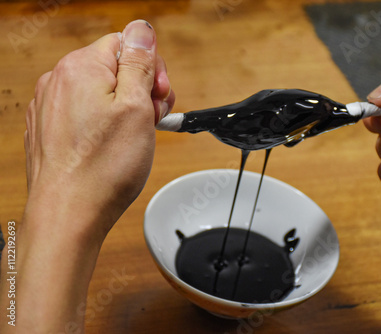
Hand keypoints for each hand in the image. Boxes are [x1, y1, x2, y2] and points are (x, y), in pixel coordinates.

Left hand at [24, 20, 174, 236]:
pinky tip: (113, 144)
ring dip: (125, 107)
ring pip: (101, 91)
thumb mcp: (137, 107)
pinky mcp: (50, 127)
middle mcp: (58, 80)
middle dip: (140, 89)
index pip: (126, 43)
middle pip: (113, 67)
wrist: (70, 213)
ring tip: (133, 136)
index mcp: (80, 67)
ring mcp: (50, 105)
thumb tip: (142, 30)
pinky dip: (104, 122)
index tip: (159, 96)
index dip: (151, 69)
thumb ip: (140, 62)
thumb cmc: (103, 167)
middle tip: (150, 118)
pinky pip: (85, 111)